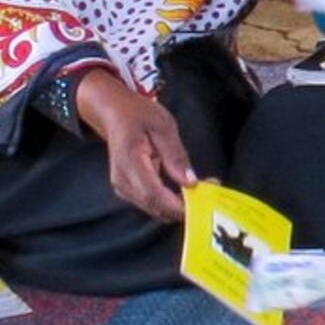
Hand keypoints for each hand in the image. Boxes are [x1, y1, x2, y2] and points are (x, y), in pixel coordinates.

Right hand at [72, 69, 196, 220]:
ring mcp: (122, 188)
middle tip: (210, 190)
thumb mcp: (163, 126)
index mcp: (130, 161)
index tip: (203, 199)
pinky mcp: (127, 191)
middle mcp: (122, 180)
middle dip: (184, 206)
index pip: (154, 195)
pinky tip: (185, 189)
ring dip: (179, 205)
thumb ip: (175, 155)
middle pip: (156, 207)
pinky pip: (152, 204)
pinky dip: (170, 202)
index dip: (179, 204)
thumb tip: (190, 182)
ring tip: (201, 187)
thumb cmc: (138, 116)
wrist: (115, 114)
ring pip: (155, 209)